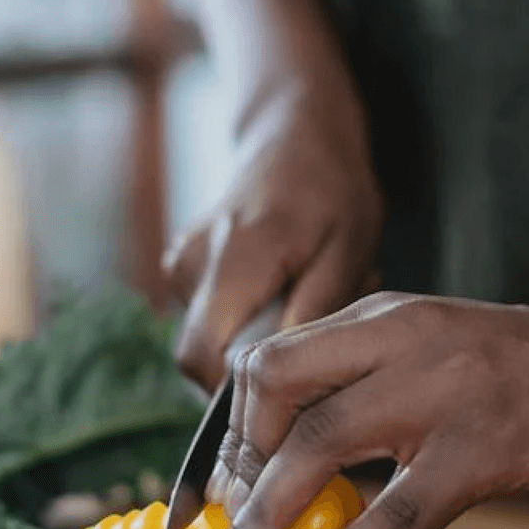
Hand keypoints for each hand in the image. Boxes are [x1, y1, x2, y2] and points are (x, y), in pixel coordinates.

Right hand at [163, 76, 384, 390]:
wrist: (293, 134)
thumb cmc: (331, 190)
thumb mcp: (348, 249)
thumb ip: (314, 311)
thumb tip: (284, 371)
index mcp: (234, 258)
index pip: (203, 359)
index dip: (238, 394)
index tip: (289, 393)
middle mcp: (191, 263)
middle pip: (199, 359)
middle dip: (252, 369)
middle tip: (310, 337)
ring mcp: (180, 265)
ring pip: (209, 341)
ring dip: (256, 340)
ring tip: (304, 299)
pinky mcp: (181, 269)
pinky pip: (211, 320)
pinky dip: (248, 319)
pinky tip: (284, 289)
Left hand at [204, 290, 528, 528]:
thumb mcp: (437, 350)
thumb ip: (375, 382)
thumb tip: (305, 458)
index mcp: (382, 318)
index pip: (269, 359)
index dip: (234, 427)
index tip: (232, 484)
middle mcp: (399, 338)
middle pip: (272, 387)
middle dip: (236, 466)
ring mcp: (441, 389)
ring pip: (318, 442)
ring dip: (266, 511)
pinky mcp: (485, 444)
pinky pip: (397, 506)